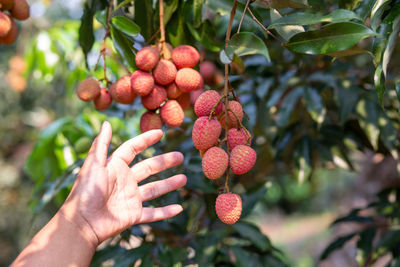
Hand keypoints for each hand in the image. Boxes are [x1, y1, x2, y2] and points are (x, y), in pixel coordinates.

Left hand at [60, 121, 185, 245]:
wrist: (81, 224)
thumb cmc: (84, 193)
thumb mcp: (93, 165)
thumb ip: (101, 144)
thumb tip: (107, 122)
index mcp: (115, 167)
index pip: (133, 149)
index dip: (146, 140)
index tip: (160, 133)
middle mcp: (125, 181)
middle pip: (149, 168)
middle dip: (164, 162)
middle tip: (180, 156)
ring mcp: (131, 198)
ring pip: (155, 189)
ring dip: (170, 184)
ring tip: (184, 178)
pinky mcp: (133, 215)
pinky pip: (153, 213)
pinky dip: (166, 212)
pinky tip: (179, 208)